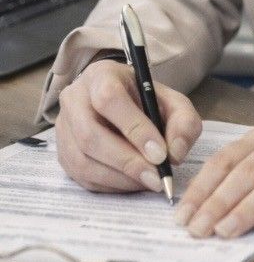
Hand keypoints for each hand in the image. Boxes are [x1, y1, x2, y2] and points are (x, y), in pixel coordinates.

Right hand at [55, 59, 201, 192]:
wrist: (121, 101)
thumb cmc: (146, 100)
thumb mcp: (172, 101)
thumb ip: (183, 122)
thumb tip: (175, 154)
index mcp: (101, 75)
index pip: (109, 99)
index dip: (134, 128)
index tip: (160, 153)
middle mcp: (75, 98)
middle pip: (91, 135)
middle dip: (127, 161)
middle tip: (156, 177)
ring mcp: (64, 128)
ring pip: (83, 160)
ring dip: (119, 178)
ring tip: (148, 181)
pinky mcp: (62, 153)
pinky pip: (81, 177)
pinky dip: (110, 185)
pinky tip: (132, 182)